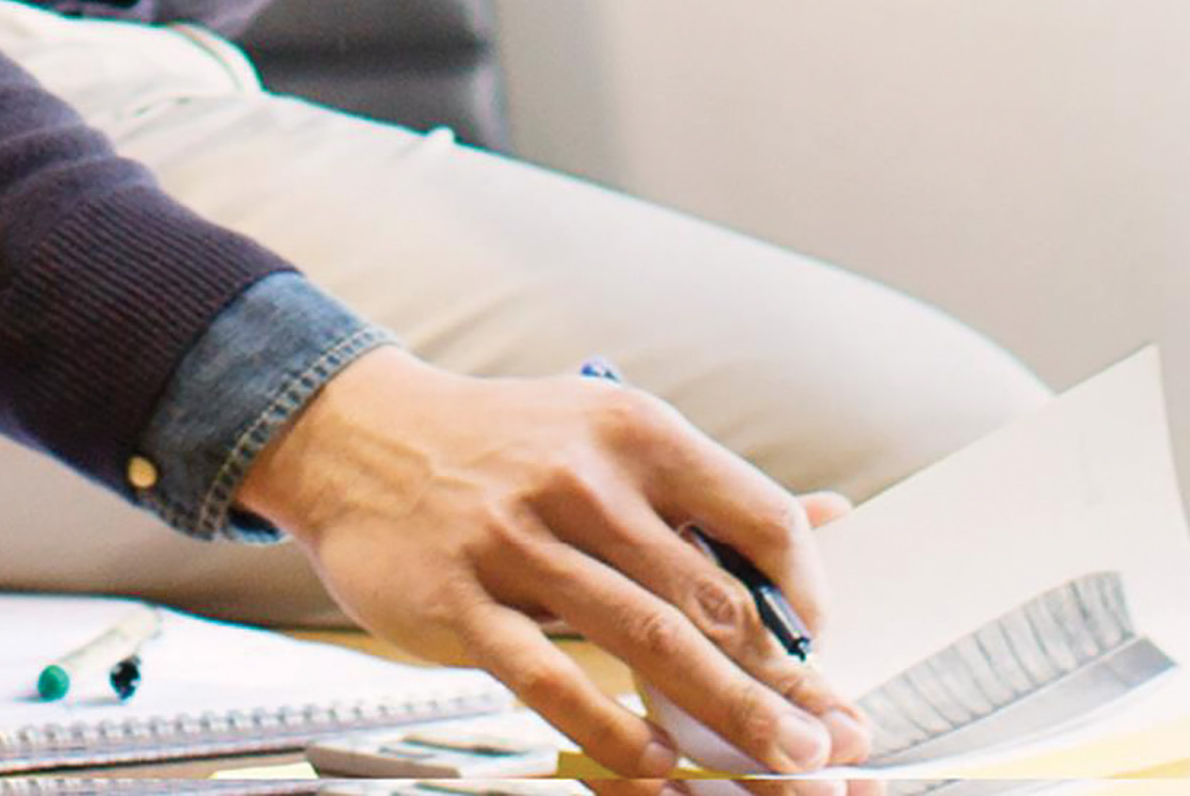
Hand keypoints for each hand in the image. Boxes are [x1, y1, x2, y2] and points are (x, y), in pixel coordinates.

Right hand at [238, 352, 863, 778]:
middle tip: (834, 741)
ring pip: (649, 642)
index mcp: (629, 429)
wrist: (355, 437)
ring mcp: (517, 539)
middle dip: (786, 680)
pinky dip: (616, 732)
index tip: (818, 646)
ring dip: (730, 715)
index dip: (805, 592)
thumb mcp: (605, 434)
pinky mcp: (461, 602)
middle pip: (712, 596)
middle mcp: (579, 476)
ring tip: (785, 763)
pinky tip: (658, 765)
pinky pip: (554, 682)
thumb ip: (709, 491)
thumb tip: (833, 520)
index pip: (757, 515)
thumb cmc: (502, 448)